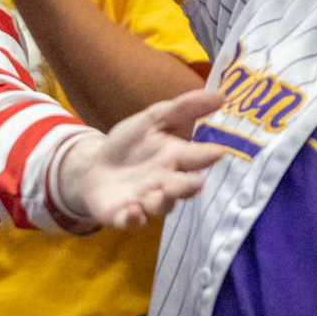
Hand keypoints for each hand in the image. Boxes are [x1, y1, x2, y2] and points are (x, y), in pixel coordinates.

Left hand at [58, 88, 225, 228]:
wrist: (94, 166)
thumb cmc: (131, 144)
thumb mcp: (152, 119)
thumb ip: (183, 108)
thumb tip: (221, 95)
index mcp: (176, 158)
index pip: (196, 158)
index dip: (207, 156)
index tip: (218, 152)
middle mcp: (166, 182)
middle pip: (183, 187)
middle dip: (188, 185)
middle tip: (195, 182)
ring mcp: (146, 200)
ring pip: (162, 205)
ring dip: (165, 201)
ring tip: (164, 192)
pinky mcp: (125, 214)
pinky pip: (132, 220)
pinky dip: (133, 218)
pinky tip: (132, 212)